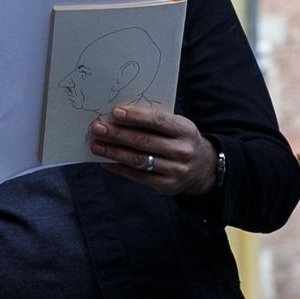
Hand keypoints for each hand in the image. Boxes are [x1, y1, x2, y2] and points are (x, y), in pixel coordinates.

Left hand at [89, 103, 216, 196]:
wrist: (203, 169)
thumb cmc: (182, 140)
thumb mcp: (178, 126)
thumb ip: (156, 122)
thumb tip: (120, 116)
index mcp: (185, 130)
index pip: (158, 121)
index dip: (136, 116)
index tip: (115, 112)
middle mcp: (182, 151)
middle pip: (144, 141)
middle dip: (117, 134)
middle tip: (97, 127)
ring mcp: (175, 170)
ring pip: (138, 160)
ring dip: (113, 152)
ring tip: (96, 145)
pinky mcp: (166, 186)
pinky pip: (137, 176)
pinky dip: (119, 168)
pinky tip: (106, 162)